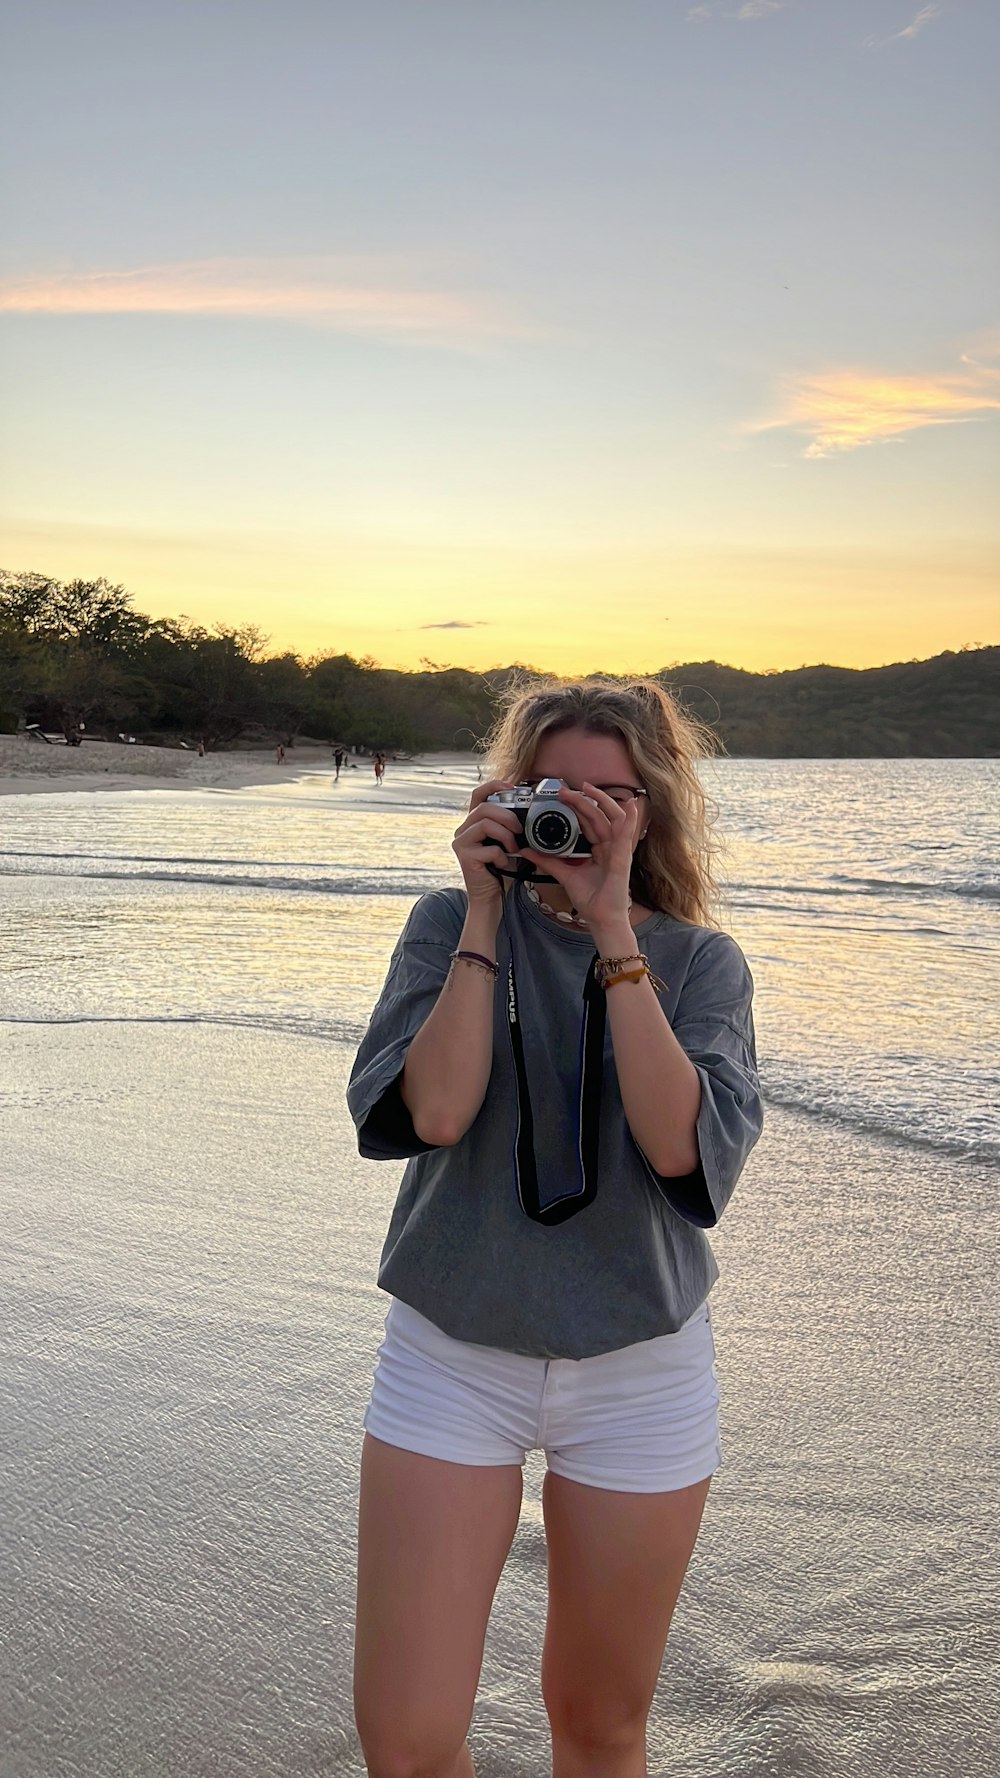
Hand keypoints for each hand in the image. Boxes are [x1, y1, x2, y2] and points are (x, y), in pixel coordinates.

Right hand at [452, 779, 522, 903]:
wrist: (492, 897)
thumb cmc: (502, 869)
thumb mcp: (510, 842)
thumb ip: (513, 826)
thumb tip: (531, 809)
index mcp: (474, 822)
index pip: (478, 794)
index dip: (494, 785)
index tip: (513, 787)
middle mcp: (463, 829)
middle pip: (484, 807)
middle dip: (507, 816)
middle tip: (520, 830)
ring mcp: (461, 842)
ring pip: (485, 823)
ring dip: (506, 835)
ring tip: (514, 849)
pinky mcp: (464, 856)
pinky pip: (489, 848)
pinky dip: (502, 856)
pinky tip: (503, 865)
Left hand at [521, 783, 638, 930]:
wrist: (601, 920)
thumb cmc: (590, 900)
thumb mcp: (564, 875)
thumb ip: (548, 861)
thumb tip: (527, 850)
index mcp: (599, 849)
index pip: (589, 822)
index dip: (578, 807)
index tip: (562, 796)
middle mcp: (610, 847)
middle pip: (598, 816)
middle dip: (583, 800)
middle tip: (566, 790)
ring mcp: (618, 851)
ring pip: (613, 819)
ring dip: (602, 802)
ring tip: (588, 789)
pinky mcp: (623, 859)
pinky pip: (628, 836)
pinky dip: (631, 820)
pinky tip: (631, 806)